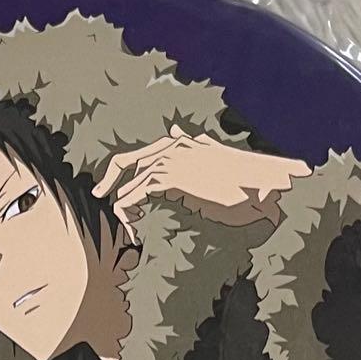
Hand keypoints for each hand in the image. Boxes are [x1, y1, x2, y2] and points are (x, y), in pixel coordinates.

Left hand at [92, 125, 310, 243]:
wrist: (262, 186)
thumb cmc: (245, 182)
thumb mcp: (216, 163)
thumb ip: (196, 148)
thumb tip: (178, 132)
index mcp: (182, 144)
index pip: (144, 153)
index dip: (126, 170)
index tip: (115, 187)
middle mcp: (172, 148)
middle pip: (126, 160)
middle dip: (110, 179)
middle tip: (98, 194)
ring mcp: (168, 162)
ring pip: (128, 182)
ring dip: (123, 206)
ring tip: (129, 225)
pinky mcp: (168, 179)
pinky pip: (132, 196)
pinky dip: (127, 212)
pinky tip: (135, 227)